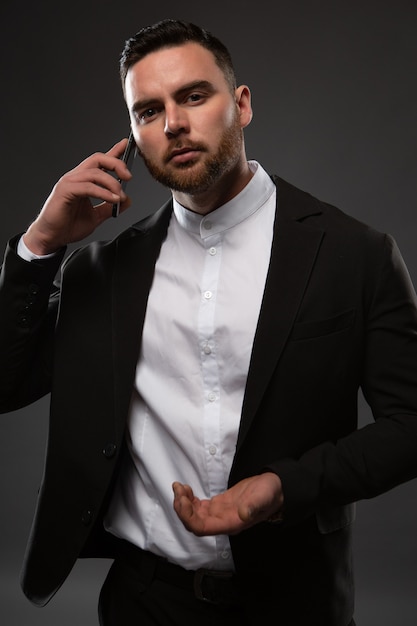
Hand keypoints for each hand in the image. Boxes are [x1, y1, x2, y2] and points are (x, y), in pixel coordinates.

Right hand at [23, 138, 132, 254]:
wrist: (52, 237)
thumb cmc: (67, 226)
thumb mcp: (96, 217)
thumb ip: (110, 207)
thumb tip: (126, 201)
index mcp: (83, 181)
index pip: (100, 162)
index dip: (114, 151)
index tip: (126, 144)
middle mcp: (76, 177)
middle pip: (98, 159)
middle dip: (116, 164)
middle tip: (128, 177)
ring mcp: (69, 182)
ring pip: (95, 172)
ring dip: (112, 183)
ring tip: (120, 196)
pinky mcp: (65, 191)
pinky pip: (88, 187)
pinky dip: (103, 192)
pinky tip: (112, 199)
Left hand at [172, 472, 283, 535]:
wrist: (275, 488)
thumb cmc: (270, 493)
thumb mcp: (263, 496)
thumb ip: (254, 506)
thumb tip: (243, 514)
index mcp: (230, 523)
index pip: (202, 528)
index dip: (188, 517)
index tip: (182, 500)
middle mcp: (222, 522)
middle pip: (193, 523)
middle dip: (182, 508)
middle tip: (178, 489)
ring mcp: (219, 514)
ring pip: (194, 515)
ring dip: (183, 503)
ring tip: (179, 486)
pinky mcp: (219, 505)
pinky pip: (198, 507)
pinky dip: (189, 499)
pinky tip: (187, 490)